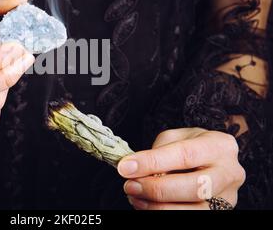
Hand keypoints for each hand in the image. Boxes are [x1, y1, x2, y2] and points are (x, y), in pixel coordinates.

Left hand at [117, 128, 245, 209]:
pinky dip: (164, 214)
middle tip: (130, 185)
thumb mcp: (175, 137)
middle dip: (156, 189)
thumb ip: (158, 152)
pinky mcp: (221, 214)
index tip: (126, 167)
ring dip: (157, 207)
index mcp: (220, 146)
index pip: (184, 155)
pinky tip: (147, 206)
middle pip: (194, 187)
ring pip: (194, 211)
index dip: (152, 162)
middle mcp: (230, 173)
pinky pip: (190, 218)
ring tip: (135, 197)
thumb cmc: (191, 145)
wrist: (213, 159)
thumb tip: (136, 171)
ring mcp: (229, 199)